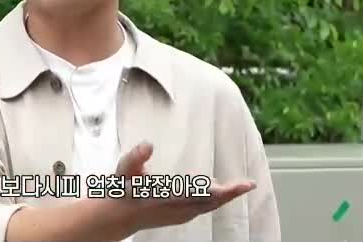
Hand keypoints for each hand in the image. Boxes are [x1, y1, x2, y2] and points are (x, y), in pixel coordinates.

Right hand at [106, 142, 255, 238]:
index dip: (224, 190)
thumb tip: (149, 144)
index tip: (243, 185)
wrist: (115, 216)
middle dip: (230, 194)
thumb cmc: (121, 189)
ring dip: (222, 197)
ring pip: (207, 207)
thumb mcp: (125, 168)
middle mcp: (177, 209)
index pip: (202, 194)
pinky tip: (215, 193)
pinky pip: (201, 210)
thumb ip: (136, 156)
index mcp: (168, 196)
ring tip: (237, 187)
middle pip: (210, 203)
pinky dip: (213, 202)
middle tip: (247, 185)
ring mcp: (178, 216)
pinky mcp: (177, 217)